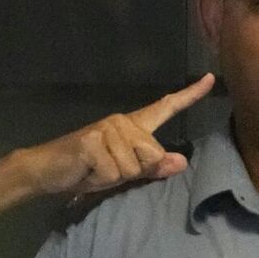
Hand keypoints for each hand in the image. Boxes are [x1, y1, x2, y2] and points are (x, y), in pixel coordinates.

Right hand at [11, 73, 214, 196]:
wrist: (47, 170)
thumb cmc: (88, 170)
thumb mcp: (125, 172)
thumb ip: (152, 167)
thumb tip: (182, 162)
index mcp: (134, 126)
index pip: (166, 108)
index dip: (190, 95)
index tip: (211, 78)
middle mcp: (123, 122)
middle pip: (153, 154)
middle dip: (133, 171)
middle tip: (108, 168)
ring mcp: (108, 128)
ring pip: (133, 166)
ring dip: (115, 176)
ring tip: (96, 168)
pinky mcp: (93, 141)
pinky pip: (114, 172)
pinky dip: (101, 179)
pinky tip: (87, 170)